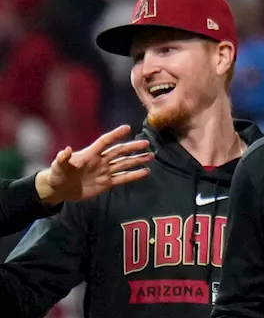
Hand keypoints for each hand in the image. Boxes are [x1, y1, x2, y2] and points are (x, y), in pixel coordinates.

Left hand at [35, 125, 152, 205]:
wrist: (59, 189)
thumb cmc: (57, 174)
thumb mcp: (57, 166)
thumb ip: (62, 158)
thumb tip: (66, 149)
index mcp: (90, 154)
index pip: (105, 142)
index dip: (115, 135)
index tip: (127, 128)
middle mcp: (101, 161)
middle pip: (119, 151)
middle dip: (132, 147)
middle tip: (146, 144)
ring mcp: (105, 172)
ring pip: (124, 164)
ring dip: (137, 160)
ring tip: (151, 156)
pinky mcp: (107, 183)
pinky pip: (123, 178)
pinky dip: (134, 175)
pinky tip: (145, 172)